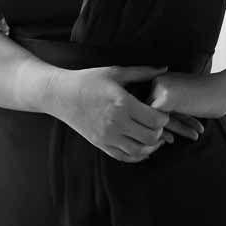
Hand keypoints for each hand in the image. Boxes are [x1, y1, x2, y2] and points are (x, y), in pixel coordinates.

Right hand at [51, 66, 197, 162]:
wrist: (60, 94)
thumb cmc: (88, 80)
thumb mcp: (115, 73)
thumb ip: (142, 72)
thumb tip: (164, 68)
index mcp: (122, 103)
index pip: (155, 119)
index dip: (164, 117)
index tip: (161, 112)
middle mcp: (116, 122)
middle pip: (150, 137)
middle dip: (159, 132)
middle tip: (158, 124)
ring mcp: (107, 136)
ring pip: (140, 151)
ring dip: (151, 146)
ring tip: (152, 137)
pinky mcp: (100, 144)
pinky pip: (125, 157)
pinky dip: (137, 156)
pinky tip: (141, 147)